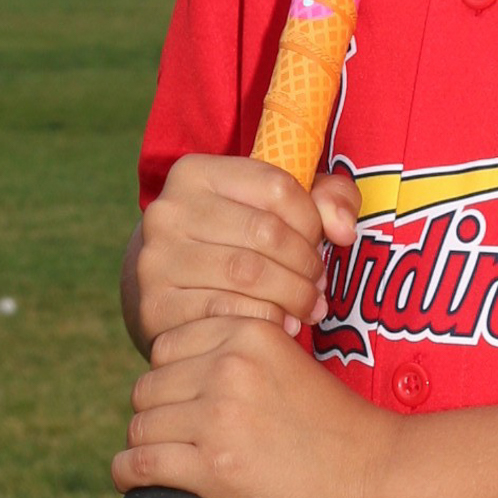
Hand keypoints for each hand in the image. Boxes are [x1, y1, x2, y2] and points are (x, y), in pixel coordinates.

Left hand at [114, 312, 390, 497]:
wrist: (377, 476)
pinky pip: (139, 464)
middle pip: (149, 386)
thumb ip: (249, 359)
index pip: (168, 345)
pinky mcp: (213, 469)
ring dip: (145, 446)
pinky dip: (128, 476)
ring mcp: (219, 418)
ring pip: (141, 425)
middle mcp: (229, 367)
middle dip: (157, 413)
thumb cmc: (340, 429)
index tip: (182, 402)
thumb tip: (197, 374)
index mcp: (250, 333)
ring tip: (160, 463)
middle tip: (176, 439)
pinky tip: (133, 481)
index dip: (171, 377)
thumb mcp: (292, 364)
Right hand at [121, 155, 361, 356]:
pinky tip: (280, 325)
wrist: (172, 285)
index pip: (277, 186)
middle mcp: (167, 211)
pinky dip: (265, 321)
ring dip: (292, 296)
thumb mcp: (280, 206)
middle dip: (306, 265)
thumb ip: (328, 199)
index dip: (312, 220)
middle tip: (319, 287)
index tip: (320, 244)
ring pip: (247, 276)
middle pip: (264, 234)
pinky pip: (225, 314)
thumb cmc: (238, 238)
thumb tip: (343, 230)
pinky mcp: (155, 307)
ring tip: (308, 307)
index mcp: (195, 172)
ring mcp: (155, 260)